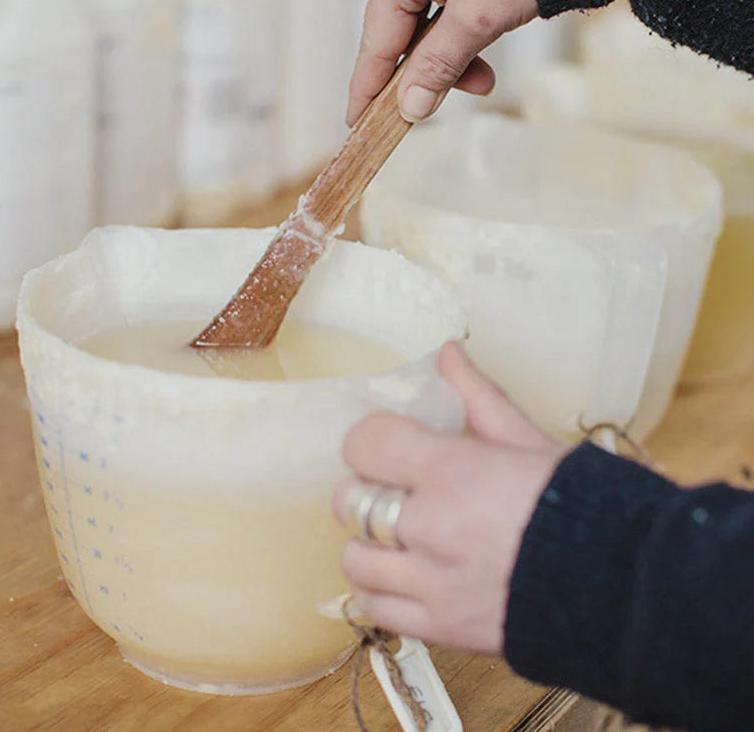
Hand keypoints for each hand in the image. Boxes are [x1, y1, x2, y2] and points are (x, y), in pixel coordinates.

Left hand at [333, 343, 564, 653]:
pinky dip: (380, 593)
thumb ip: (478, 397)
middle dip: (367, 491)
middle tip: (396, 492)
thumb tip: (448, 353)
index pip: (364, 443)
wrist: (632, 589)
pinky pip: (376, 612)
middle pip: (349, 501)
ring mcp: (435, 583)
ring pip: (355, 561)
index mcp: (453, 471)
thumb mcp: (530, 442)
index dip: (369, 440)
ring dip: (370, 545)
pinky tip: (407, 578)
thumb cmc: (587, 507)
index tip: (386, 445)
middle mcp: (433, 527)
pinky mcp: (443, 629)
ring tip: (400, 540)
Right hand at [347, 0, 538, 125]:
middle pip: (400, 37)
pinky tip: (481, 54)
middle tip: (434, 110)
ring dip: (451, 60)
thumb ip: (437, 67)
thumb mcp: (477, 19)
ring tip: (482, 81)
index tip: (357, 125)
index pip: (374, 44)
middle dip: (426, 76)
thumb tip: (410, 108)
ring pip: (425, 27)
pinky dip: (461, 36)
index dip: (366, 91)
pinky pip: (443, 9)